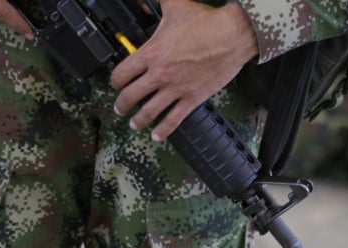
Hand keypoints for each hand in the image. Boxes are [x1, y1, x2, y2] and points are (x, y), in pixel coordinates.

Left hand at [110, 0, 258, 140]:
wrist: (233, 35)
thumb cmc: (206, 22)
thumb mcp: (174, 4)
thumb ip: (155, 2)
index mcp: (151, 53)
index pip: (122, 74)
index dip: (115, 81)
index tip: (116, 83)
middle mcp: (160, 74)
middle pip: (130, 96)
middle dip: (122, 104)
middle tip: (120, 107)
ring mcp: (175, 89)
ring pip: (148, 112)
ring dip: (138, 120)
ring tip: (135, 123)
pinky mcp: (192, 98)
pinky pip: (173, 119)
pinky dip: (163, 130)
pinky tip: (157, 135)